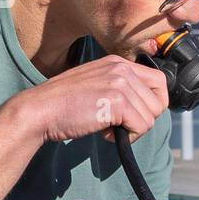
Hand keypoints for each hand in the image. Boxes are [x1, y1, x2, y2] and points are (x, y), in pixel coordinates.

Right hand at [13, 54, 169, 145]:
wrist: (39, 111)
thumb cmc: (63, 104)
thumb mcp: (96, 85)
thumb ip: (120, 88)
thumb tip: (148, 106)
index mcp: (118, 62)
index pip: (159, 81)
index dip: (154, 103)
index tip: (137, 115)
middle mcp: (121, 68)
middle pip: (159, 101)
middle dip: (142, 119)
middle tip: (119, 124)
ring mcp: (120, 83)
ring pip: (151, 116)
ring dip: (132, 129)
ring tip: (107, 126)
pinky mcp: (117, 101)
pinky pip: (141, 126)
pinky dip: (126, 136)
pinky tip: (104, 132)